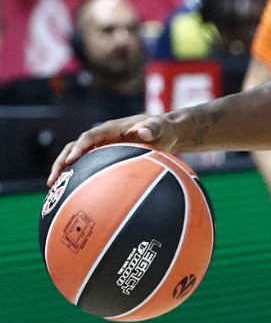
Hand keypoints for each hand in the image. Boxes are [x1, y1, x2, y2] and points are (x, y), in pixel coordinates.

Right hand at [48, 114, 172, 185]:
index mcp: (111, 129)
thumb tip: (144, 132)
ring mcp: (102, 147)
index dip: (79, 148)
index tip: (71, 161)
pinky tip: (72, 194)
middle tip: (53, 180)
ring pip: (77, 158)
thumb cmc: (163, 129)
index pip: (89, 137)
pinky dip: (78, 177)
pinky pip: (87, 166)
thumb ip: (152, 129)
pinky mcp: (104, 156)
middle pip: (75, 147)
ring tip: (52, 188)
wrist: (166, 133)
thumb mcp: (160, 127)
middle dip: (62, 162)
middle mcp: (102, 137)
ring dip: (64, 171)